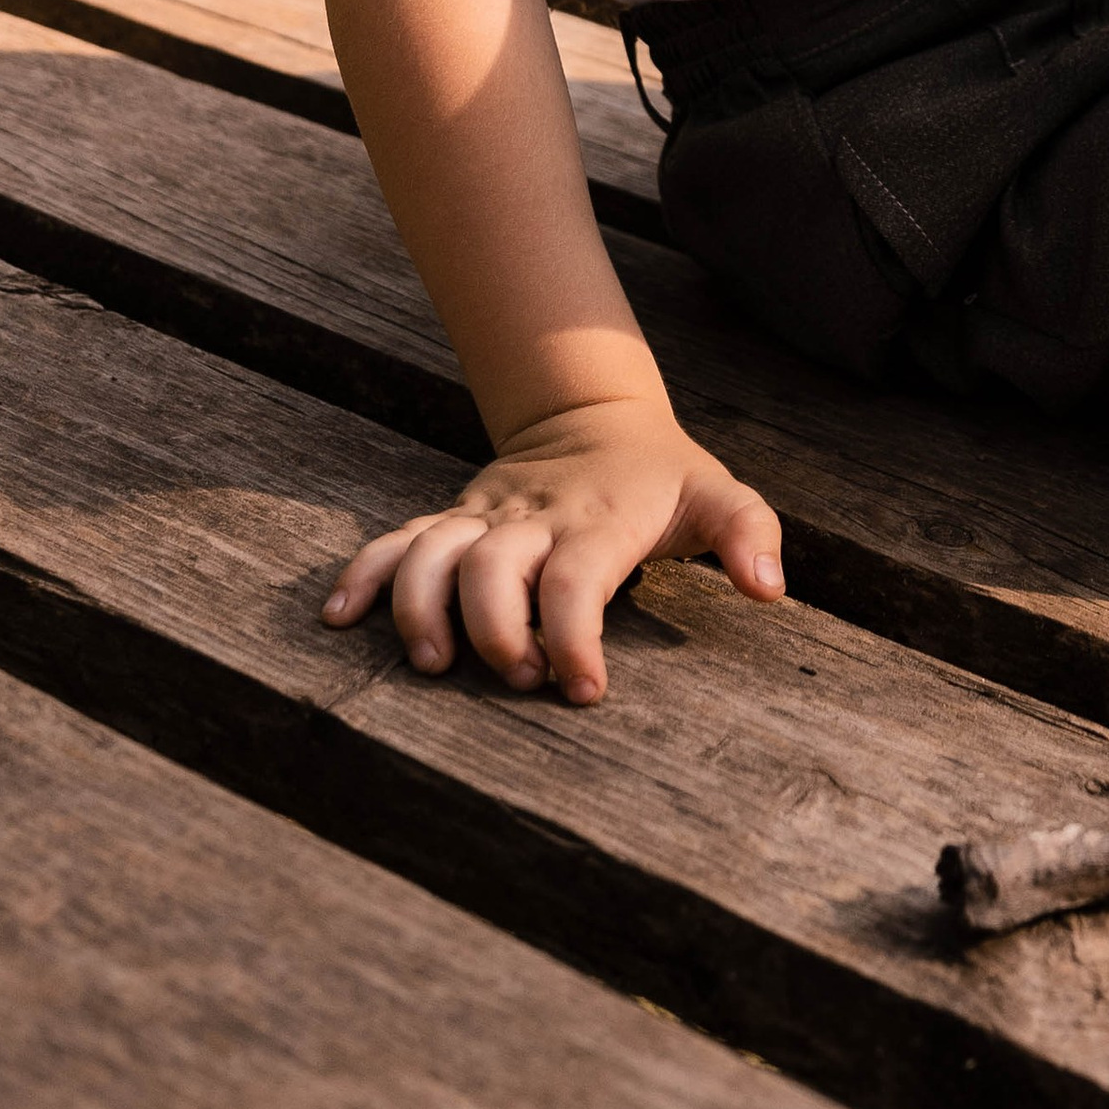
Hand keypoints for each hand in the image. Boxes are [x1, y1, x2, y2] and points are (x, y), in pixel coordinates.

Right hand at [321, 393, 784, 704]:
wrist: (598, 418)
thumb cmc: (663, 479)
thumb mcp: (717, 496)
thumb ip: (750, 533)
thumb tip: (769, 587)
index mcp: (598, 522)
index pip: (576, 580)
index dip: (574, 636)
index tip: (581, 690)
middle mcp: (532, 518)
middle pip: (493, 570)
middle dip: (495, 629)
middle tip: (516, 677)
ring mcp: (484, 517)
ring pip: (432, 553)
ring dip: (420, 607)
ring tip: (428, 664)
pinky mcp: (453, 520)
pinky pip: (397, 540)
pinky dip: (364, 573)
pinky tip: (339, 616)